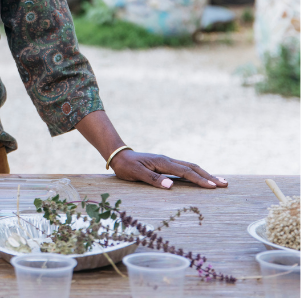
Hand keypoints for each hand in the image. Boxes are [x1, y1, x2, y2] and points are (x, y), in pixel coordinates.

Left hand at [111, 150, 227, 188]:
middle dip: (209, 176)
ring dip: (205, 174)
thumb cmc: (126, 166)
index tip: (212, 186)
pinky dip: (196, 173)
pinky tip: (202, 178)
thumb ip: (153, 179)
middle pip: (193, 168)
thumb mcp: (135, 173)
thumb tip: (171, 186)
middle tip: (224, 184)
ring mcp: (168, 162)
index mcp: (163, 162)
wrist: (118, 156)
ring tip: (219, 181)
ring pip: (191, 167)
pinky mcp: (166, 164)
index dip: (200, 180)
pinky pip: (185, 169)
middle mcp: (168, 160)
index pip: (185, 172)